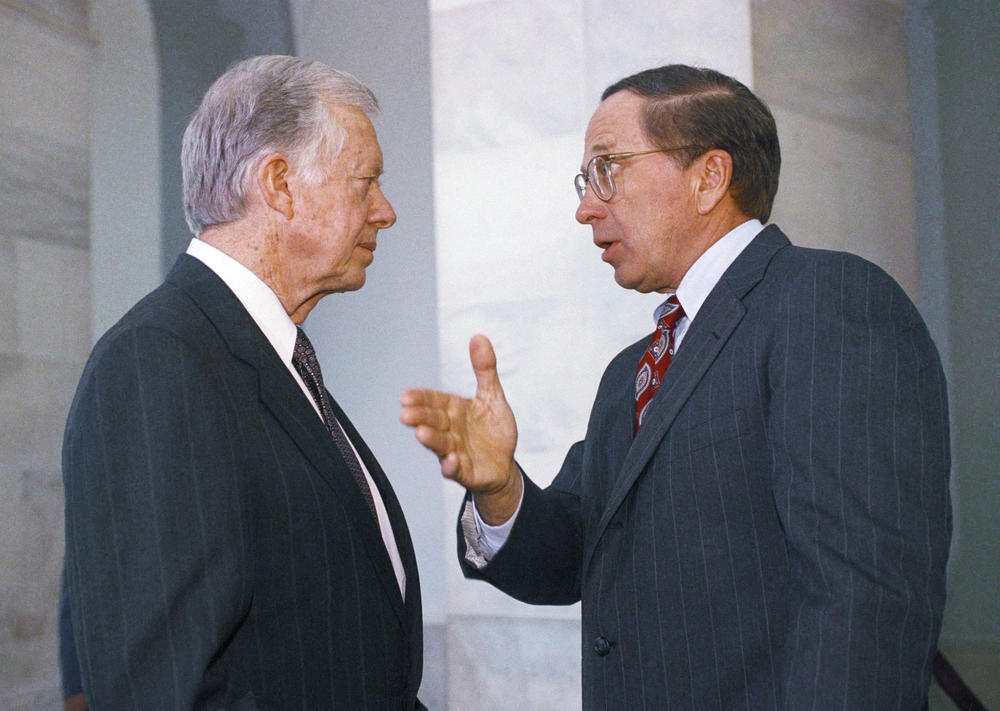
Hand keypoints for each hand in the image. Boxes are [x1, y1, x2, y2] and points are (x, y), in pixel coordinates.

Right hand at [400, 334, 520, 523]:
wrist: (504, 464)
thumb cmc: (492, 429)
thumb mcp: (492, 396)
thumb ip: (484, 369)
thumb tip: (478, 336)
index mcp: (454, 410)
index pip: (434, 402)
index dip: (421, 399)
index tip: (406, 396)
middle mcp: (450, 430)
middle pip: (432, 422)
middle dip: (420, 417)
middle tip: (406, 414)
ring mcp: (455, 451)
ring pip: (440, 445)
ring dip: (430, 439)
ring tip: (420, 433)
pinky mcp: (464, 471)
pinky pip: (456, 470)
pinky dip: (451, 466)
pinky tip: (450, 461)